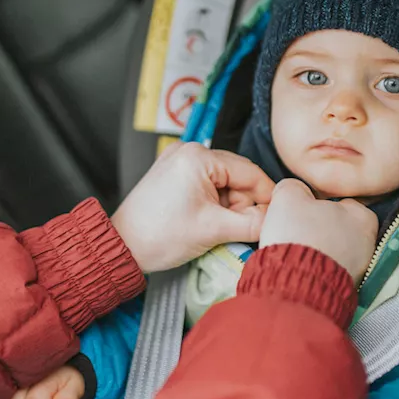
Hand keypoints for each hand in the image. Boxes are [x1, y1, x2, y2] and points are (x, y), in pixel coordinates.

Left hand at [112, 143, 275, 272]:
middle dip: (241, 205)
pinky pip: (207, 185)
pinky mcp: (174, 173)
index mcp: (199, 156)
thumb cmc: (160, 236)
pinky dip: (213, 204)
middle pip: (238, 177)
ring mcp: (179, 161)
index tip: (276, 217)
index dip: (267, 198)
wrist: (121, 247)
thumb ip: (252, 223)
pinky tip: (204, 221)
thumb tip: (277, 218)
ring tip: (213, 228)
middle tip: (231, 230)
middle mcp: (189, 150)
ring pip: (224, 183)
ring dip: (228, 207)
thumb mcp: (213, 230)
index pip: (250, 173)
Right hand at [258, 179, 379, 279]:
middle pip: (338, 229)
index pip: (343, 203)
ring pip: (333, 252)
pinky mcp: (343, 290)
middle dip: (319, 230)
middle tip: (295, 231)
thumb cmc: (298, 234)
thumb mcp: (288, 197)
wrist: (297, 284)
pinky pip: (327, 272)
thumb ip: (293, 187)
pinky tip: (296, 268)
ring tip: (292, 251)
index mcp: (362, 217)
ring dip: (316, 251)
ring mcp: (358, 270)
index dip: (319, 205)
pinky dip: (314, 269)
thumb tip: (293, 190)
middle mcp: (367, 244)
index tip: (302, 211)